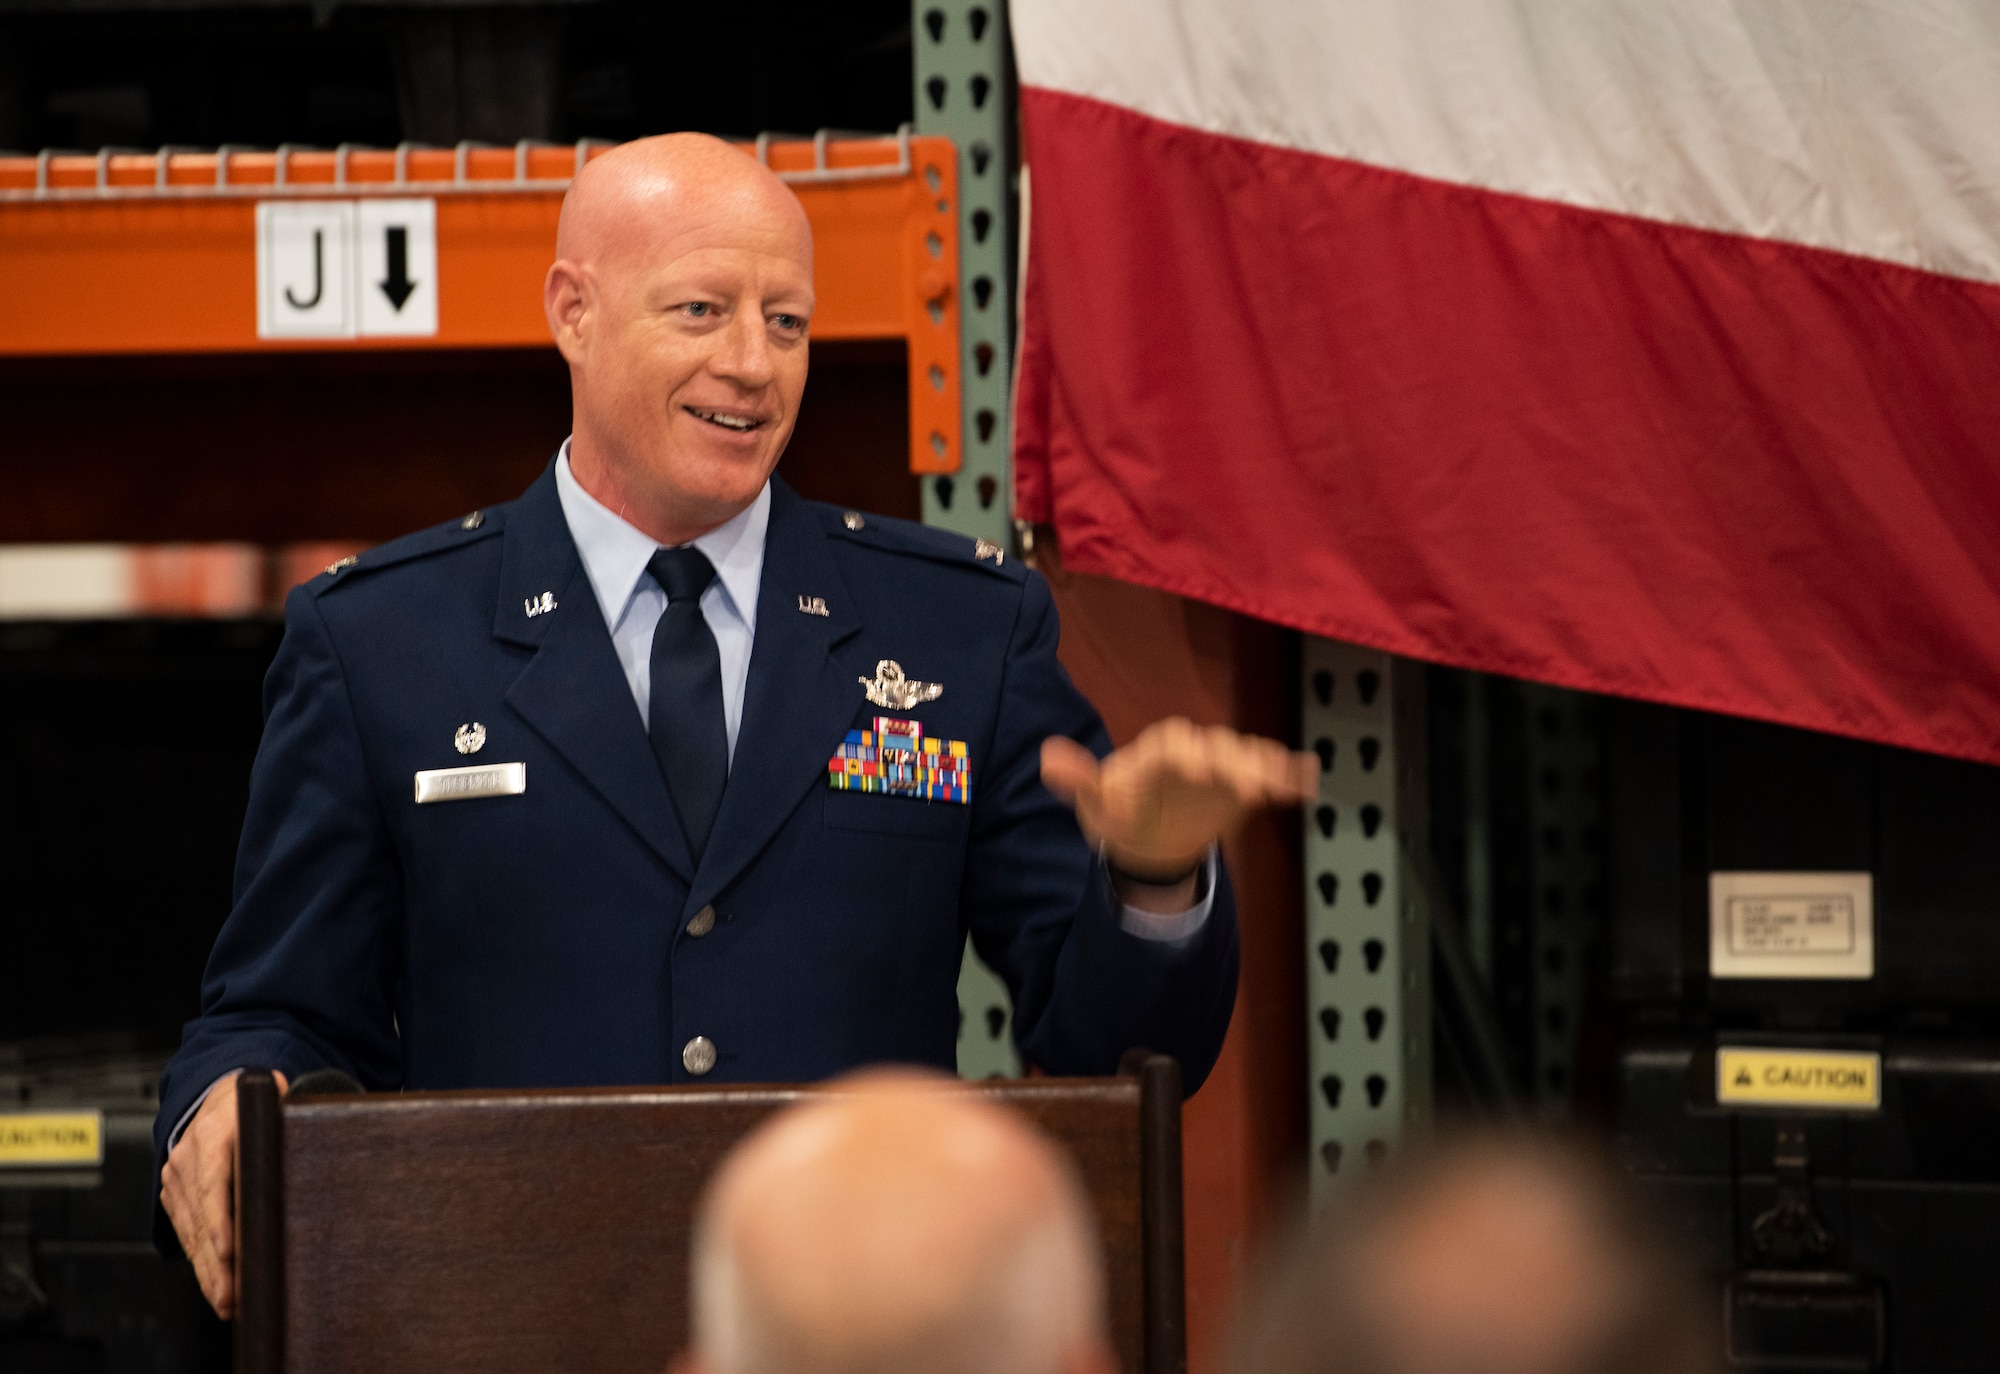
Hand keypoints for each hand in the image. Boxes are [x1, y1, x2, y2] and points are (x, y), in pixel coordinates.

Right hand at [160, 1068, 287, 1317]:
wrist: (220, 1091)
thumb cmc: (258, 1100)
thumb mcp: (276, 1103)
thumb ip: (288, 1124)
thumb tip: (318, 1145)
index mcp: (216, 1130)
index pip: (213, 1180)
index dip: (219, 1218)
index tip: (228, 1249)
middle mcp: (189, 1154)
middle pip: (200, 1216)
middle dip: (214, 1261)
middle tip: (230, 1295)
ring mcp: (178, 1174)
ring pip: (190, 1231)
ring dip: (207, 1270)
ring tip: (225, 1301)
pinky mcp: (174, 1191)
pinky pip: (185, 1232)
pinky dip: (199, 1260)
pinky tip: (213, 1283)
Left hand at [1041, 718, 1318, 883]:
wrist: (1149, 836)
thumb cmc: (1121, 811)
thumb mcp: (1096, 801)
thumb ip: (1078, 780)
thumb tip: (1046, 758)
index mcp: (1157, 750)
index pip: (1172, 744)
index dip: (1186, 753)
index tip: (1197, 769)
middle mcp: (1193, 750)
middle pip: (1217, 748)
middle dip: (1232, 761)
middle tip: (1249, 783)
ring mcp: (1220, 766)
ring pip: (1245, 757)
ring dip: (1262, 767)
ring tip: (1277, 783)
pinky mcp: (1242, 783)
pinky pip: (1266, 774)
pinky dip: (1286, 775)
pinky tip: (1306, 781)